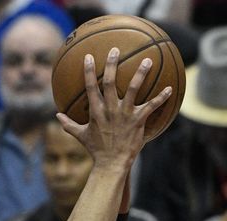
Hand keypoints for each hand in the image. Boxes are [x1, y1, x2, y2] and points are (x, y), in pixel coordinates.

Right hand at [57, 48, 171, 171]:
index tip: (88, 56)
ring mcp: (125, 114)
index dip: (88, 71)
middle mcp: (109, 110)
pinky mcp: (138, 120)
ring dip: (140, 74)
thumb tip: (57, 115)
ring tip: (148, 61)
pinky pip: (151, 106)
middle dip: (111, 64)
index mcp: (95, 111)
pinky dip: (161, 97)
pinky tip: (170, 88)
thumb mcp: (80, 135)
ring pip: (133, 89)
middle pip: (109, 82)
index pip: (90, 87)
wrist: (111, 163)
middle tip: (115, 50)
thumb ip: (68, 124)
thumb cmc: (96, 149)